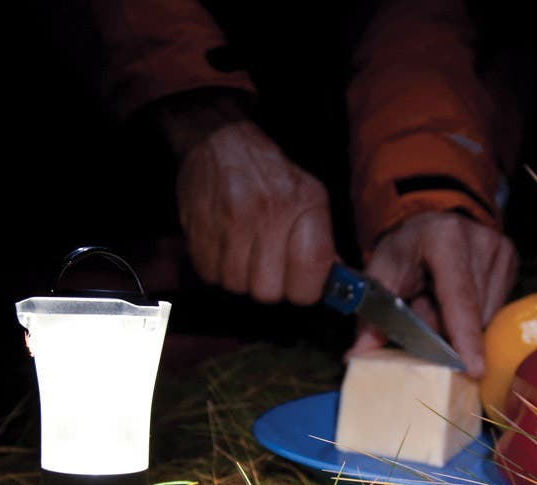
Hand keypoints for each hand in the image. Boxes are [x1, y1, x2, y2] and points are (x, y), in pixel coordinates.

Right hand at [173, 120, 337, 303]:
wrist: (219, 141)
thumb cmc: (270, 174)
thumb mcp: (309, 195)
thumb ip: (323, 241)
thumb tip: (338, 283)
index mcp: (302, 202)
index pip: (311, 269)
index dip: (307, 289)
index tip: (302, 285)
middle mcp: (267, 211)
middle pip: (269, 291)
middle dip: (269, 285)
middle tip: (268, 265)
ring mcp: (229, 221)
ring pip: (237, 286)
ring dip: (241, 277)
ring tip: (243, 250)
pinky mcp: (198, 228)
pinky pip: (209, 275)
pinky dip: (216, 268)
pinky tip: (224, 246)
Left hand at [347, 210, 517, 377]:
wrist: (431, 221)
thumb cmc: (403, 250)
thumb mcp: (380, 275)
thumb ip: (371, 317)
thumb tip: (358, 357)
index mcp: (445, 238)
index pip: (458, 299)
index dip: (464, 336)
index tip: (473, 370)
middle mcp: (482, 242)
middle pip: (470, 315)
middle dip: (444, 328)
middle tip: (422, 306)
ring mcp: (501, 252)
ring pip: (485, 317)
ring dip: (458, 323)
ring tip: (439, 299)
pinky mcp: (512, 262)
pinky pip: (494, 310)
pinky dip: (472, 315)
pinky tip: (455, 299)